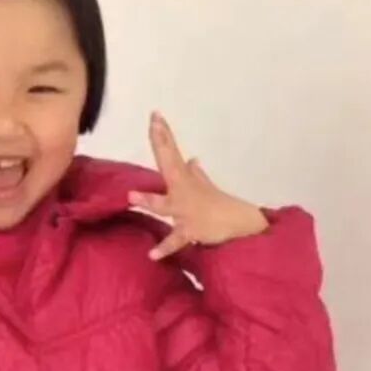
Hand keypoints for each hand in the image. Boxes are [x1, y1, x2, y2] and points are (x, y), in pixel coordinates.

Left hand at [128, 112, 269, 260]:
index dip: (163, 134)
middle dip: (161, 146)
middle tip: (154, 125)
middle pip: (170, 165)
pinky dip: (165, 247)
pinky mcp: (190, 230)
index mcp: (185, 180)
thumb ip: (196, 174)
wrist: (240, 226)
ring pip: (165, 205)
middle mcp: (184, 190)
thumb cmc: (220, 207)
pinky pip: (176, 240)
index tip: (154, 115)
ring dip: (149, 200)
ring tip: (131, 195)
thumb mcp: (207, 187)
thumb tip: (192, 160)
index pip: (172, 153)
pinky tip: (152, 254)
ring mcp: (186, 210)